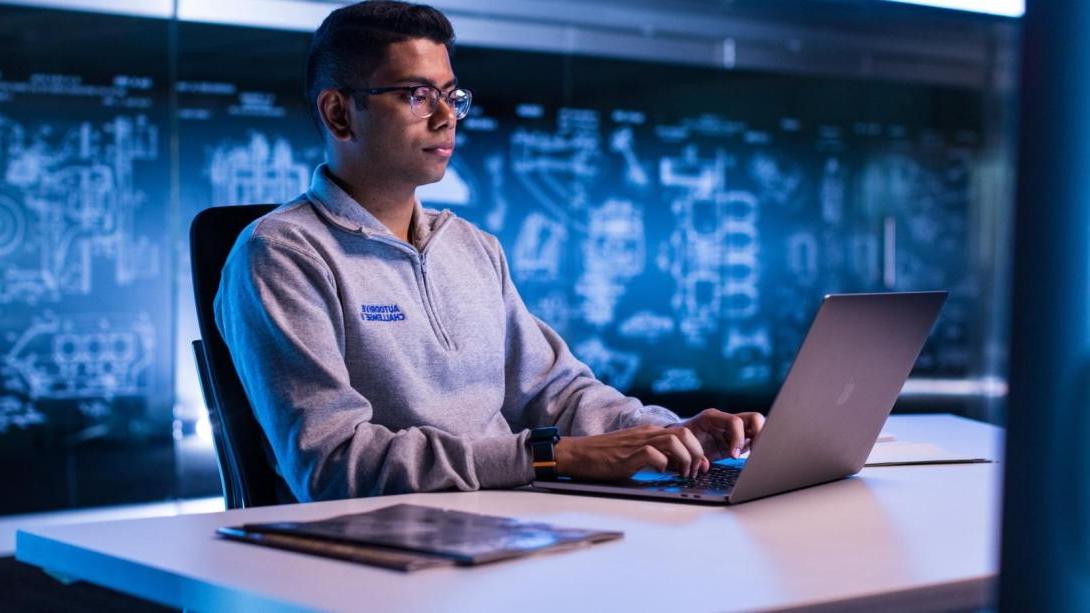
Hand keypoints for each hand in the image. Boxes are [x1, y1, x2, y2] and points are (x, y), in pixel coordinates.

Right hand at [553, 424, 708, 481]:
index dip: (697, 450)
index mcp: (649, 433)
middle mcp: (647, 434)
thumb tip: (677, 469)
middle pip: (684, 434)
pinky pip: (653, 454)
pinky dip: (662, 465)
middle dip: (696, 453)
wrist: (578, 453)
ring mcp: (637, 442)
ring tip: (682, 474)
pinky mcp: (628, 454)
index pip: (684, 433)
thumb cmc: (604, 457)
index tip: (700, 467)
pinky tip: (659, 473)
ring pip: (673, 441)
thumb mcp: (634, 453)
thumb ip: (654, 457)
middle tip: (694, 471)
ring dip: (684, 459)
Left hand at [667, 409, 764, 460]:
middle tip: (754, 452)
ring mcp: (734, 430)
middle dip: (759, 434)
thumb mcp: (684, 446)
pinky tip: (753, 460)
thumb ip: (694, 453)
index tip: (734, 455)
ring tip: (756, 456)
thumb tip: (705, 465)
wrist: (678, 442)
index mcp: (712, 417)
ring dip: (761, 441)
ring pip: (758, 427)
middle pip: (754, 418)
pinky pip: (755, 439)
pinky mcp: (739, 440)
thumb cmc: (680, 442)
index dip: (738, 438)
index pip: (735, 421)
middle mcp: (726, 421)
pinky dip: (758, 448)